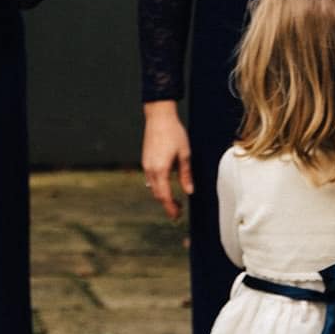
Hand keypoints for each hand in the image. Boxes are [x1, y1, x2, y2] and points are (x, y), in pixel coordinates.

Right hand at [141, 101, 191, 219]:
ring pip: (152, 187)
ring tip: (174, 200)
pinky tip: (166, 185)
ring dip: (162, 195)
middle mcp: (150, 169)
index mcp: (160, 170)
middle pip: (157, 194)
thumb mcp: (185, 154)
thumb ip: (186, 175)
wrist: (159, 117)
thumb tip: (189, 191)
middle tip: (178, 211)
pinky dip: (158, 186)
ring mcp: (146, 165)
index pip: (164, 196)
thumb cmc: (173, 133)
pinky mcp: (145, 160)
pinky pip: (150, 178)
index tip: (177, 216)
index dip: (170, 208)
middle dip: (167, 204)